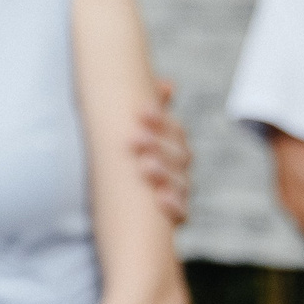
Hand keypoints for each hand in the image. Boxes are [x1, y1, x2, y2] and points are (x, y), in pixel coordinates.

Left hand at [131, 78, 190, 228]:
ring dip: (165, 173)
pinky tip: (159, 198)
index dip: (162, 121)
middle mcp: (179, 171)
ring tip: (144, 167)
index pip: (175, 131)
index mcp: (171, 148)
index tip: (142, 112)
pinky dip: (174, 205)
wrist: (120, 215)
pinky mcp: (174, 218)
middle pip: (181, 155)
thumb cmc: (128, 166)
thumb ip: (148, 111)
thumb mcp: (132, 137)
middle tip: (134, 139)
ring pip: (183, 182)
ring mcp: (179, 194)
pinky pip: (183, 213)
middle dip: (158, 145)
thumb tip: (168, 85)